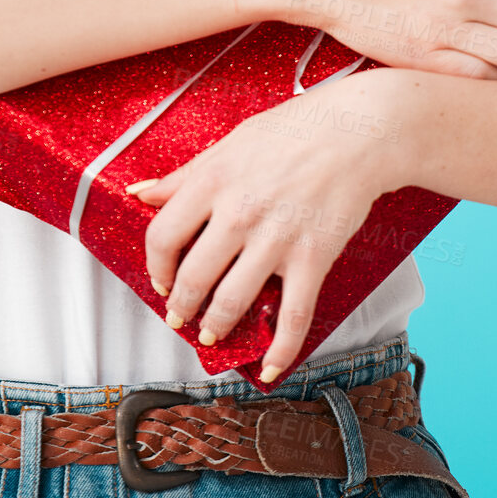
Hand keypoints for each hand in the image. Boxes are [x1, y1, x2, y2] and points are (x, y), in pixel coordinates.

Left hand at [127, 70, 406, 382]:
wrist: (356, 133)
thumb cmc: (292, 131)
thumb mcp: (229, 143)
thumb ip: (184, 175)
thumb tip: (140, 193)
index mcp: (213, 180)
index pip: (162, 236)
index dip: (155, 265)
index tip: (161, 277)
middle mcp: (238, 212)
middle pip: (192, 277)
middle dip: (181, 307)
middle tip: (180, 316)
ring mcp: (276, 238)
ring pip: (231, 302)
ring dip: (216, 327)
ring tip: (212, 333)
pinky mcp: (312, 257)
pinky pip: (292, 316)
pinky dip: (280, 350)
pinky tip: (270, 366)